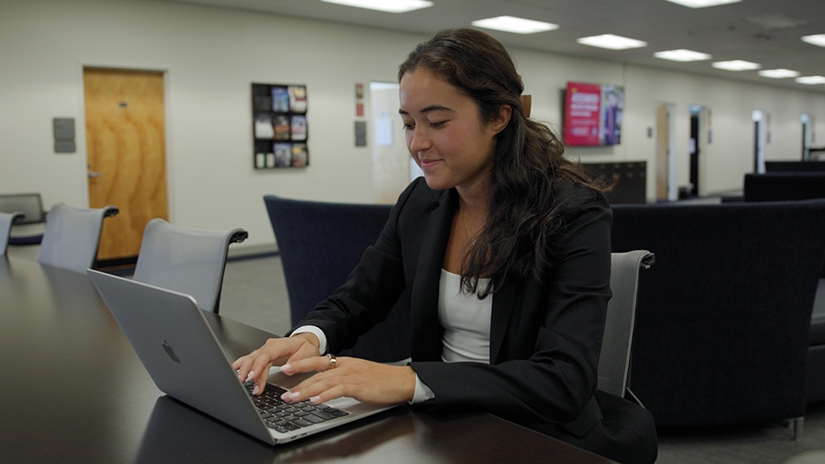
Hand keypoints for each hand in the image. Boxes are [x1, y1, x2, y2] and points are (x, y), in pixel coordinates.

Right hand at [232, 333, 319, 395]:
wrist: (305, 342)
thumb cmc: (306, 348)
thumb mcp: (308, 353)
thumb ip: (298, 360)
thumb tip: (287, 369)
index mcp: (281, 345)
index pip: (267, 354)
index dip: (258, 366)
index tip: (253, 377)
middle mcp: (270, 346)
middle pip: (256, 357)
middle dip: (249, 371)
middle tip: (245, 383)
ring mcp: (264, 350)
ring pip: (250, 358)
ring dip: (244, 370)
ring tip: (239, 381)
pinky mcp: (261, 355)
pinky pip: (249, 359)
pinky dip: (240, 365)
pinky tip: (234, 371)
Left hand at [279, 356, 415, 405]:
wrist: (402, 380)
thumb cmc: (382, 380)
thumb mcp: (359, 374)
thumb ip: (342, 377)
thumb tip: (326, 384)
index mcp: (345, 363)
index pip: (318, 361)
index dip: (301, 364)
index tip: (286, 368)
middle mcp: (347, 367)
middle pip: (317, 374)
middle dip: (298, 384)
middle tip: (284, 393)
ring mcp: (353, 376)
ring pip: (324, 382)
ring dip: (306, 391)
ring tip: (293, 398)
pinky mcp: (360, 387)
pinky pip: (339, 390)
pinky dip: (325, 396)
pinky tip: (316, 401)